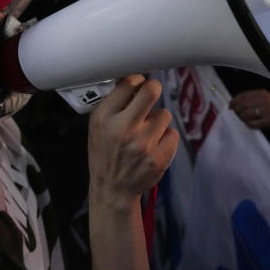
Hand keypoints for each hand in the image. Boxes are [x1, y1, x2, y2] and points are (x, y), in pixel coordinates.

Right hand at [88, 75, 179, 208]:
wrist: (112, 189)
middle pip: (152, 91)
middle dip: (153, 89)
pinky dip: (165, 138)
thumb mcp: (97, 125)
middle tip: (151, 94)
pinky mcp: (158, 158)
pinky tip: (154, 145)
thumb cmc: (104, 151)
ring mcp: (143, 144)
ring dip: (158, 120)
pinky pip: (172, 134)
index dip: (137, 80)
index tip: (138, 85)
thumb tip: (136, 80)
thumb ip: (113, 103)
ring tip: (147, 131)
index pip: (129, 82)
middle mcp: (123, 128)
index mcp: (105, 117)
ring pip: (164, 114)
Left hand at [229, 89, 269, 130]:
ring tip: (244, 120)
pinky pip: (253, 123)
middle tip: (237, 115)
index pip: (242, 96)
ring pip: (245, 114)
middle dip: (237, 111)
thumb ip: (255, 99)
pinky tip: (250, 124)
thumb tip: (239, 104)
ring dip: (242, 118)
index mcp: (261, 93)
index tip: (230, 106)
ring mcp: (265, 110)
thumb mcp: (267, 98)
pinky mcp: (269, 120)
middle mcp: (262, 100)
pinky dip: (249, 124)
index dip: (234, 101)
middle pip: (242, 105)